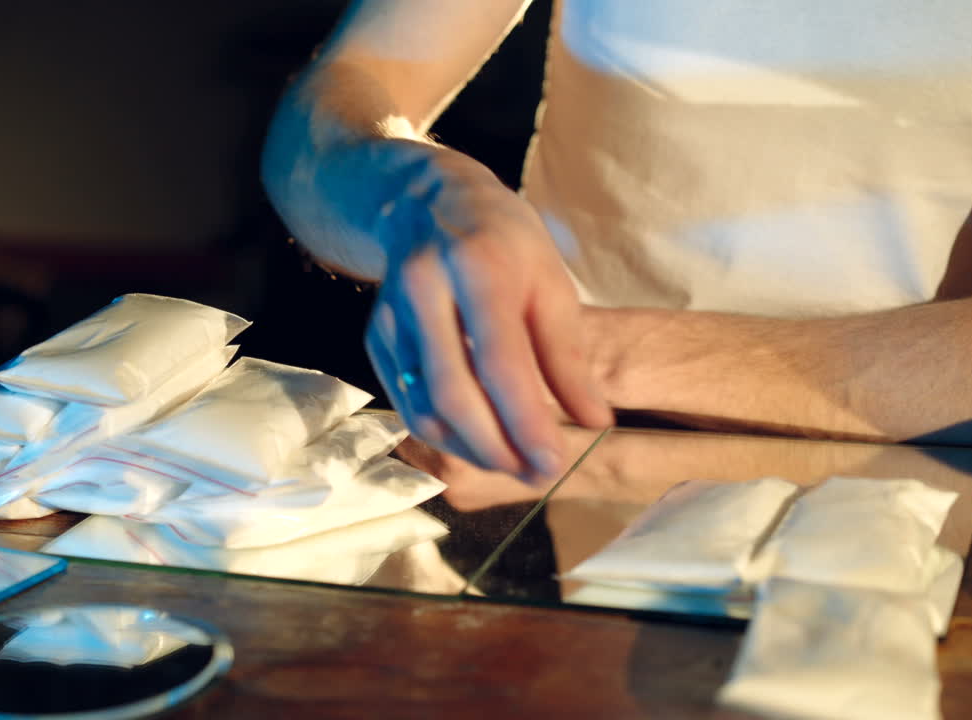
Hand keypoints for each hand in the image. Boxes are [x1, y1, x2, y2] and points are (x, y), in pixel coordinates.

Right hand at [364, 142, 612, 479]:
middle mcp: (425, 290)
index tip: (554, 462)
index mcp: (478, 266)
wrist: (423, 201)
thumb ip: (569, 355)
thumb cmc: (503, 242)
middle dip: (496, 448)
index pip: (500, 360)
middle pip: (453, 393)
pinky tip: (478, 443)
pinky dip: (444, 433)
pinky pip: (406, 401)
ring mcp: (392, 316)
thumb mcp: (549, 282)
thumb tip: (596, 424)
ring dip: (470, 450)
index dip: (526, 420)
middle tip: (537, 475)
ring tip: (514, 466)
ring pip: (424, 406)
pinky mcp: (375, 337)